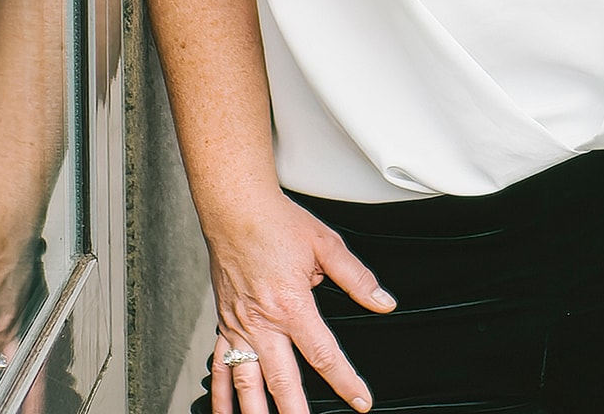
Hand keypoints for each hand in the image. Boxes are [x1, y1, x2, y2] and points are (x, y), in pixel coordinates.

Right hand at [207, 190, 395, 413]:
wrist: (236, 209)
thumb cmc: (278, 222)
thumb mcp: (326, 244)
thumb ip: (356, 278)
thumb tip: (383, 301)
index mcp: (292, 305)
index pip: (324, 354)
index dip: (345, 381)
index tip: (360, 401)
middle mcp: (263, 322)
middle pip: (283, 380)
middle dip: (297, 411)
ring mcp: (239, 326)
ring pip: (247, 382)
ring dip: (257, 412)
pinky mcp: (224, 322)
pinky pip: (220, 365)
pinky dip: (222, 393)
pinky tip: (225, 413)